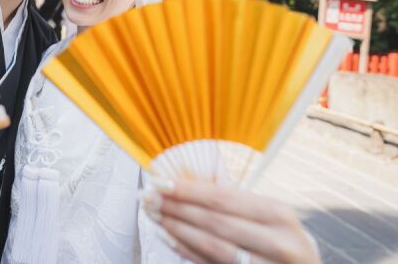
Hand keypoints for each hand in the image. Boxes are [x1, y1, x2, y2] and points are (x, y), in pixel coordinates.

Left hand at [143, 178, 319, 263]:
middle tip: (148, 198)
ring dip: (177, 229)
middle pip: (215, 222)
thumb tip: (185, 178)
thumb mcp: (268, 215)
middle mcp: (279, 242)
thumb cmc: (280, 237)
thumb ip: (232, 199)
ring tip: (154, 215)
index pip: (223, 198)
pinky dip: (185, 250)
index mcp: (279, 214)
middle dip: (177, 208)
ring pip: (212, 247)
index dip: (187, 189)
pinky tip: (167, 237)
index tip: (159, 181)